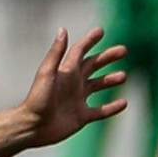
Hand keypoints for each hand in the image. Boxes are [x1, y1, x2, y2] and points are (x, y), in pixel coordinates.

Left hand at [15, 27, 126, 147]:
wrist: (33, 127)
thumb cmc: (37, 99)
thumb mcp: (47, 73)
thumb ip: (56, 53)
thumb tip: (63, 29)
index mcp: (66, 71)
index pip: (80, 51)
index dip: (90, 40)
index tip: (101, 31)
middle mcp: (73, 83)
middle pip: (93, 65)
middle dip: (107, 57)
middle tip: (123, 50)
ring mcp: (78, 99)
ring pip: (98, 86)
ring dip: (110, 80)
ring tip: (123, 76)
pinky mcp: (82, 116)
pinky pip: (101, 111)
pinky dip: (112, 108)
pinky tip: (124, 103)